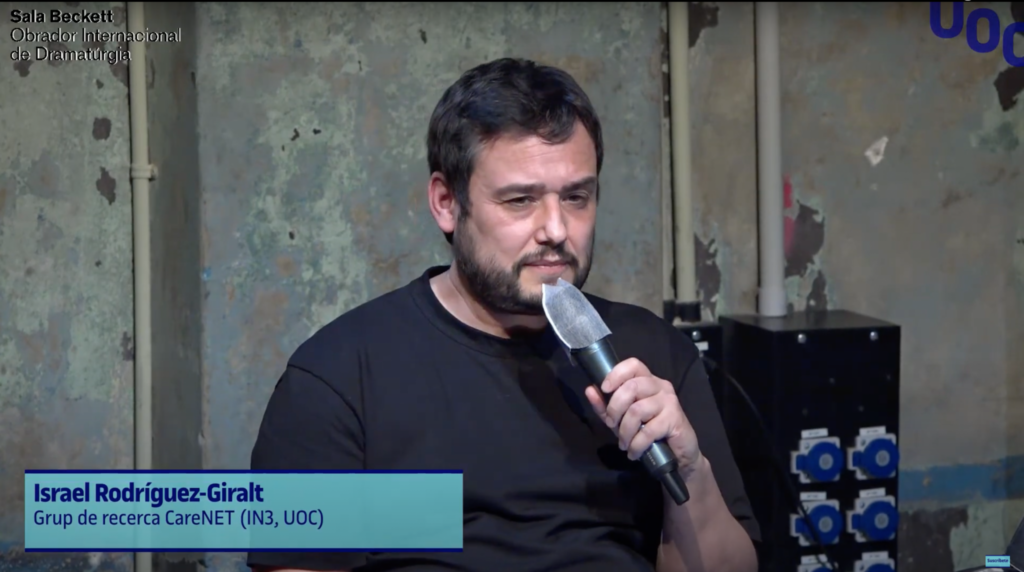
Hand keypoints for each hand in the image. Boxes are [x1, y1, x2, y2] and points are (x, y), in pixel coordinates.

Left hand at [584, 358, 701, 474]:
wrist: (678, 453)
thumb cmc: (648, 432)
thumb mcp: (622, 419)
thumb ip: (604, 405)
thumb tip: (589, 390)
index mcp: (647, 380)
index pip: (633, 365)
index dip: (616, 374)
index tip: (605, 389)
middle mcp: (660, 386)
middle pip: (631, 387)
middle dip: (615, 409)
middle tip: (612, 425)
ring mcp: (669, 401)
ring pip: (637, 410)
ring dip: (625, 431)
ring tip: (624, 443)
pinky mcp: (675, 418)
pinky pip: (648, 430)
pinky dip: (636, 445)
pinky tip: (634, 452)